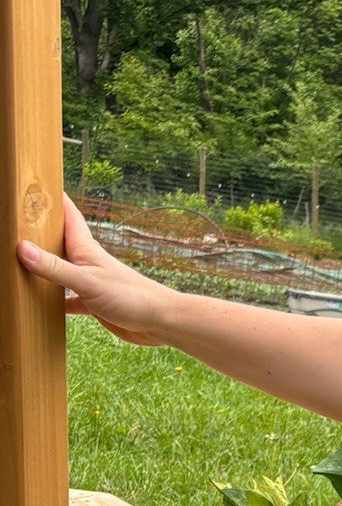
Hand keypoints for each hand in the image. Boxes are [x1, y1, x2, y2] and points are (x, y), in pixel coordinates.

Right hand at [15, 196, 171, 344]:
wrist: (161, 321)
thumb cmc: (130, 296)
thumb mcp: (87, 281)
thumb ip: (55, 267)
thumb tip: (22, 248)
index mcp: (86, 249)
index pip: (67, 215)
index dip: (53, 198)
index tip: (34, 184)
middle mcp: (86, 262)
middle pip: (58, 241)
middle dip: (40, 231)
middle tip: (16, 221)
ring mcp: (89, 282)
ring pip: (59, 271)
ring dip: (43, 267)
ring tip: (18, 260)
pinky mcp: (92, 303)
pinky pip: (68, 300)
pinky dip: (55, 302)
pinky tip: (40, 305)